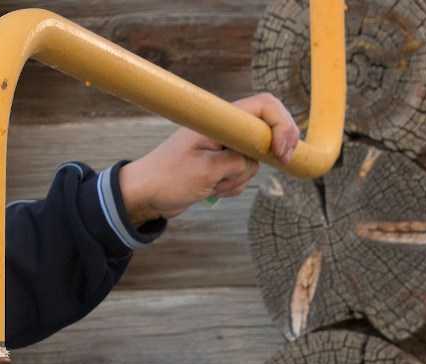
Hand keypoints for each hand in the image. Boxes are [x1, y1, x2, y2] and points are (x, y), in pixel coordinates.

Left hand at [118, 92, 301, 223]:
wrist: (143, 195)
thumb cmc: (166, 178)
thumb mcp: (205, 172)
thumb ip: (237, 163)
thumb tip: (255, 161)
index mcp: (219, 120)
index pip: (264, 106)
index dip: (282, 125)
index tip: (282, 152)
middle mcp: (223, 129)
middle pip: (264, 135)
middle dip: (262, 157)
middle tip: (269, 167)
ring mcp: (222, 147)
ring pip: (252, 161)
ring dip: (239, 178)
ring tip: (212, 184)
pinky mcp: (219, 164)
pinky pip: (241, 174)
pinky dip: (232, 185)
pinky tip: (211, 189)